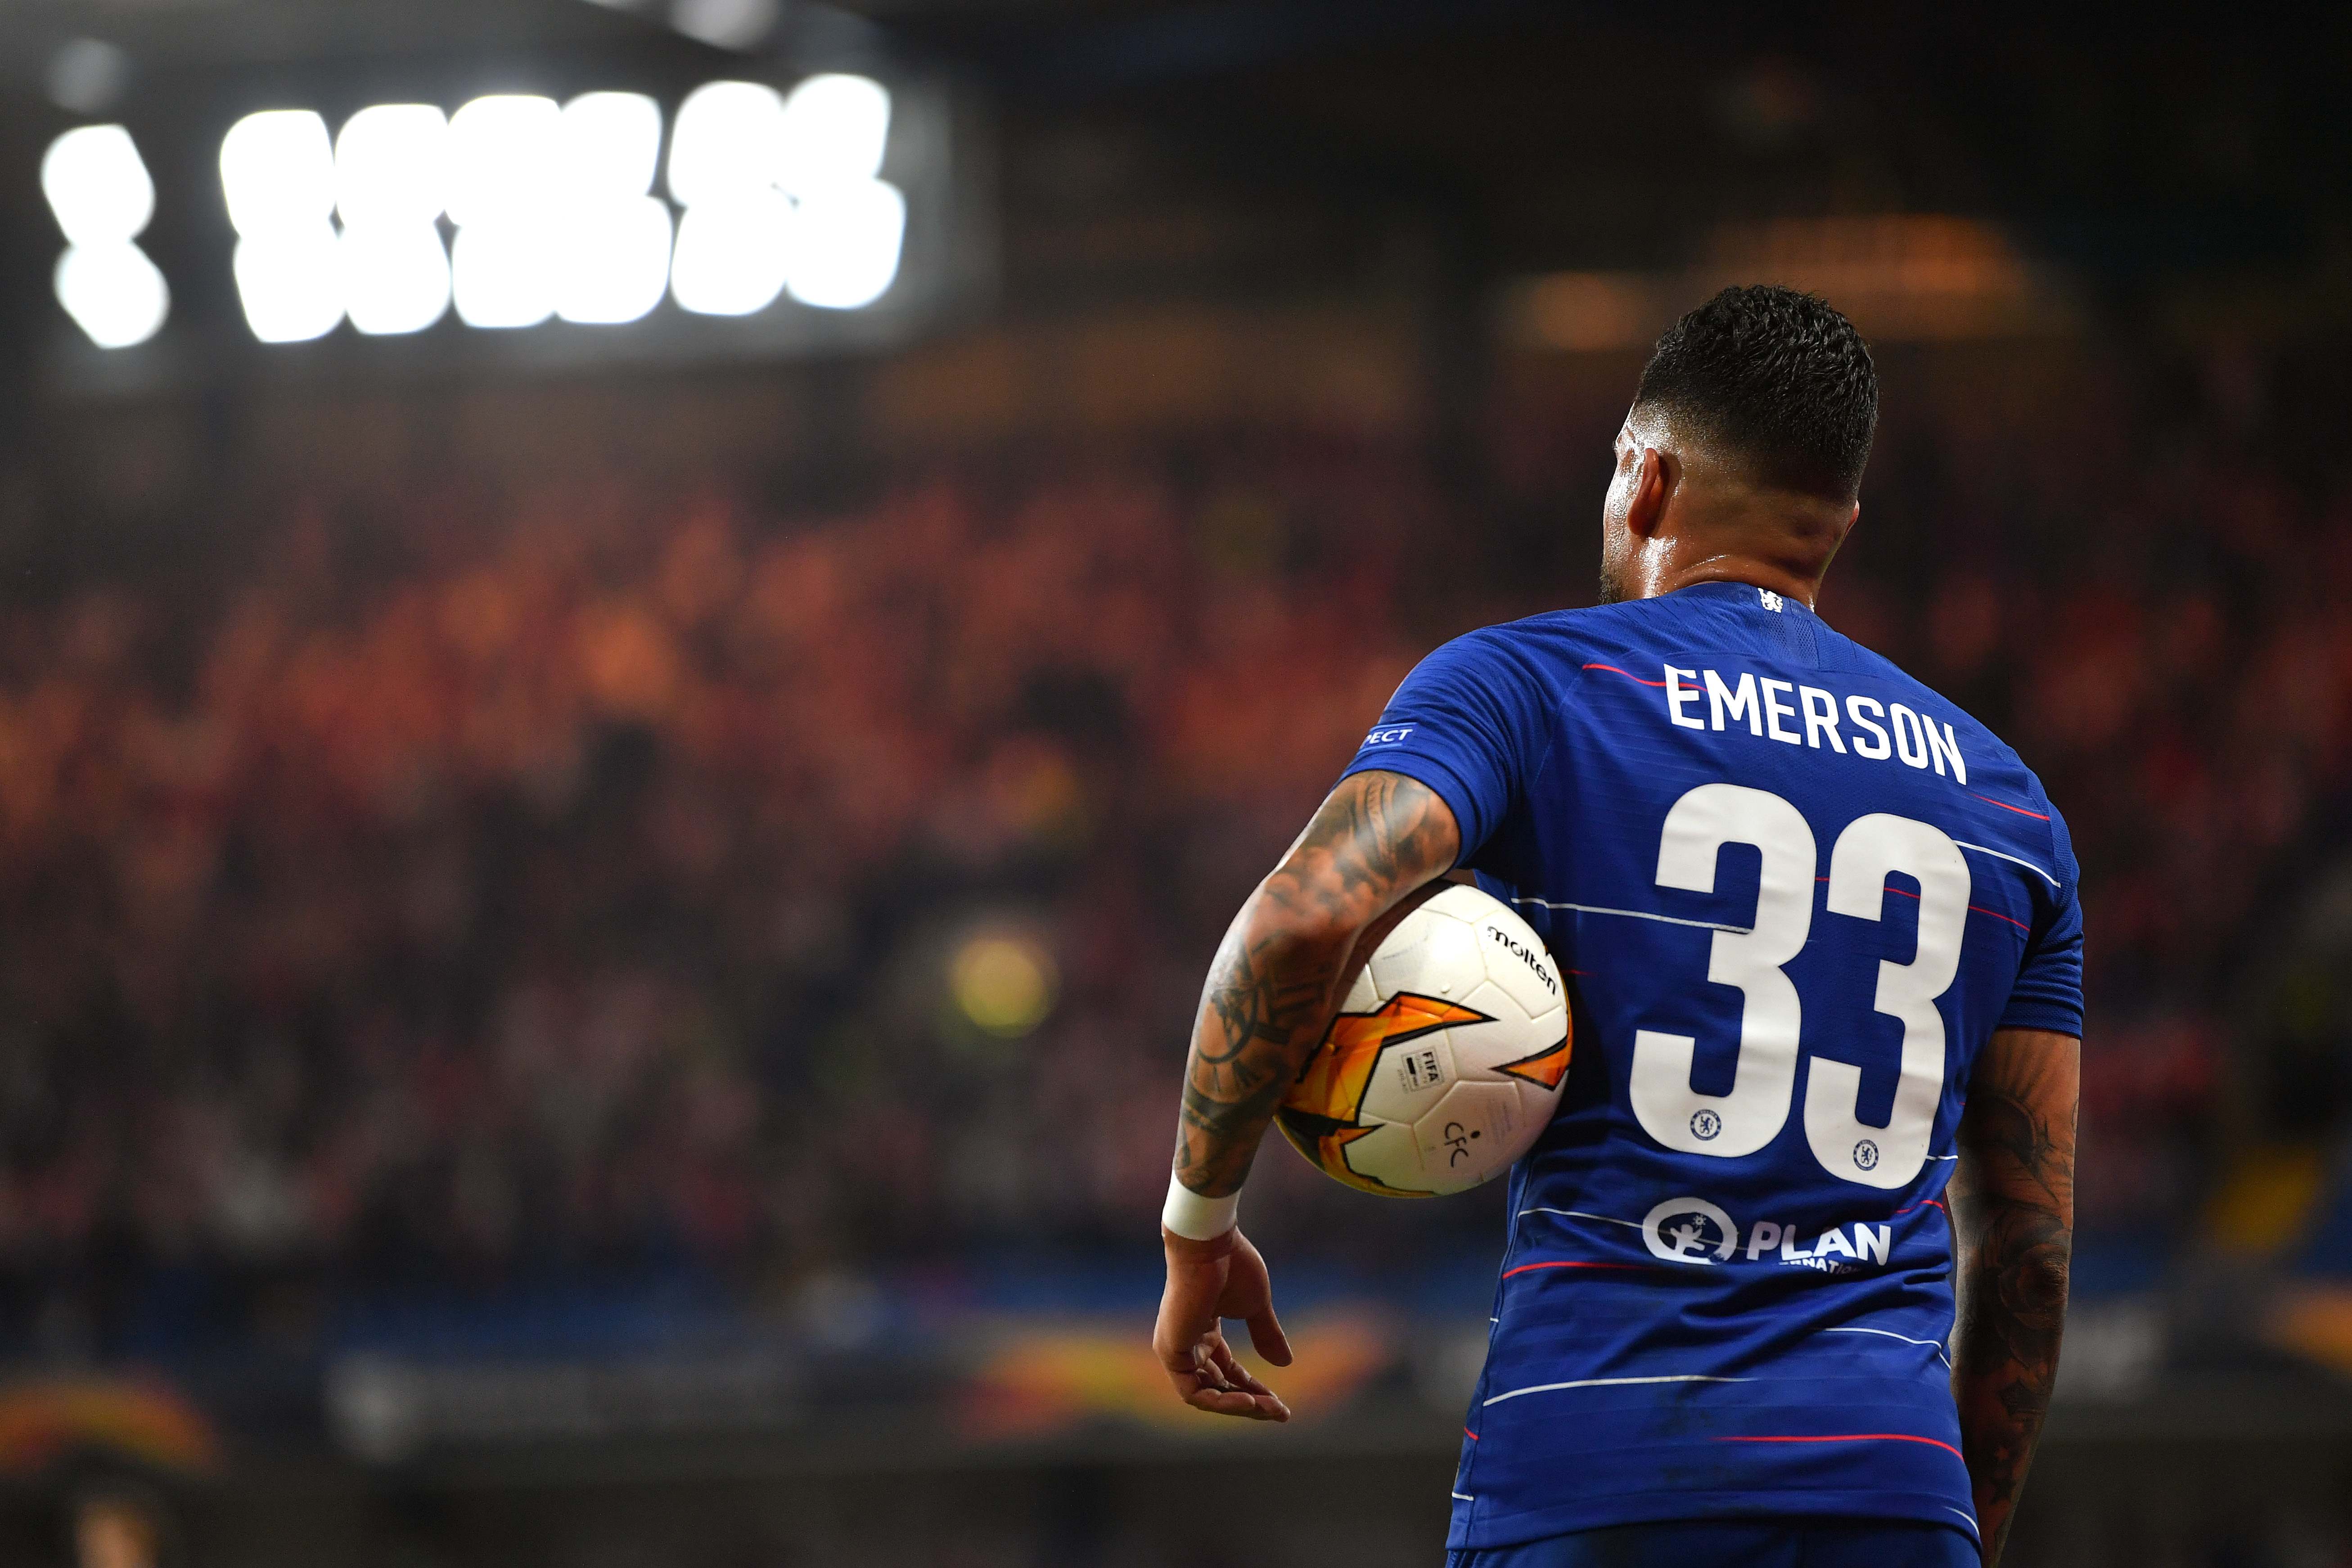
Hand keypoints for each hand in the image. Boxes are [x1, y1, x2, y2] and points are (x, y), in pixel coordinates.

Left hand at [1153, 1225, 1293, 1420]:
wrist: (1211, 1245)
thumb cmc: (1232, 1266)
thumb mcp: (1255, 1306)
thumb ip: (1266, 1333)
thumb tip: (1285, 1363)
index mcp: (1203, 1331)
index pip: (1227, 1372)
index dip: (1254, 1389)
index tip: (1281, 1404)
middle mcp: (1186, 1343)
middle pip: (1218, 1388)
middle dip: (1251, 1403)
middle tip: (1280, 1413)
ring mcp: (1176, 1349)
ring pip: (1207, 1396)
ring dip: (1239, 1407)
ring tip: (1269, 1409)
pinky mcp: (1171, 1351)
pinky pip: (1194, 1393)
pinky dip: (1222, 1401)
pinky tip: (1250, 1401)